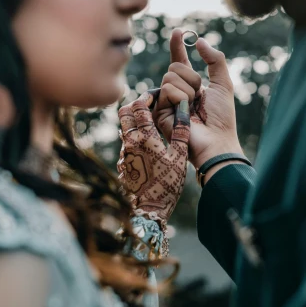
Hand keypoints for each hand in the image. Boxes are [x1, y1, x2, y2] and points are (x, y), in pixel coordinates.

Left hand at [117, 90, 189, 225]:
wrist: (149, 210)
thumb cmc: (167, 183)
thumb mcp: (180, 158)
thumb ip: (181, 132)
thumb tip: (183, 110)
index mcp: (145, 137)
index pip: (139, 107)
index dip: (147, 98)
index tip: (157, 96)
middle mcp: (130, 142)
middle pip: (124, 112)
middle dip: (136, 105)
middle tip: (150, 106)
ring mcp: (123, 153)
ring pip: (124, 128)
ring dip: (134, 122)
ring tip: (151, 125)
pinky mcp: (122, 164)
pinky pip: (125, 144)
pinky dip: (134, 138)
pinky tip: (147, 146)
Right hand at [157, 29, 243, 170]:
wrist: (217, 141)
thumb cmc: (222, 117)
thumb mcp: (223, 83)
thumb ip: (215, 60)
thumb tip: (199, 40)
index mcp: (190, 85)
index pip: (180, 61)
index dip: (178, 46)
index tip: (178, 32)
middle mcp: (175, 92)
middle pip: (175, 66)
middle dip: (192, 78)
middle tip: (199, 96)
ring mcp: (166, 101)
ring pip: (170, 76)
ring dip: (188, 90)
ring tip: (193, 107)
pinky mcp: (158, 111)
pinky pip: (168, 89)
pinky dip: (181, 98)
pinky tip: (185, 112)